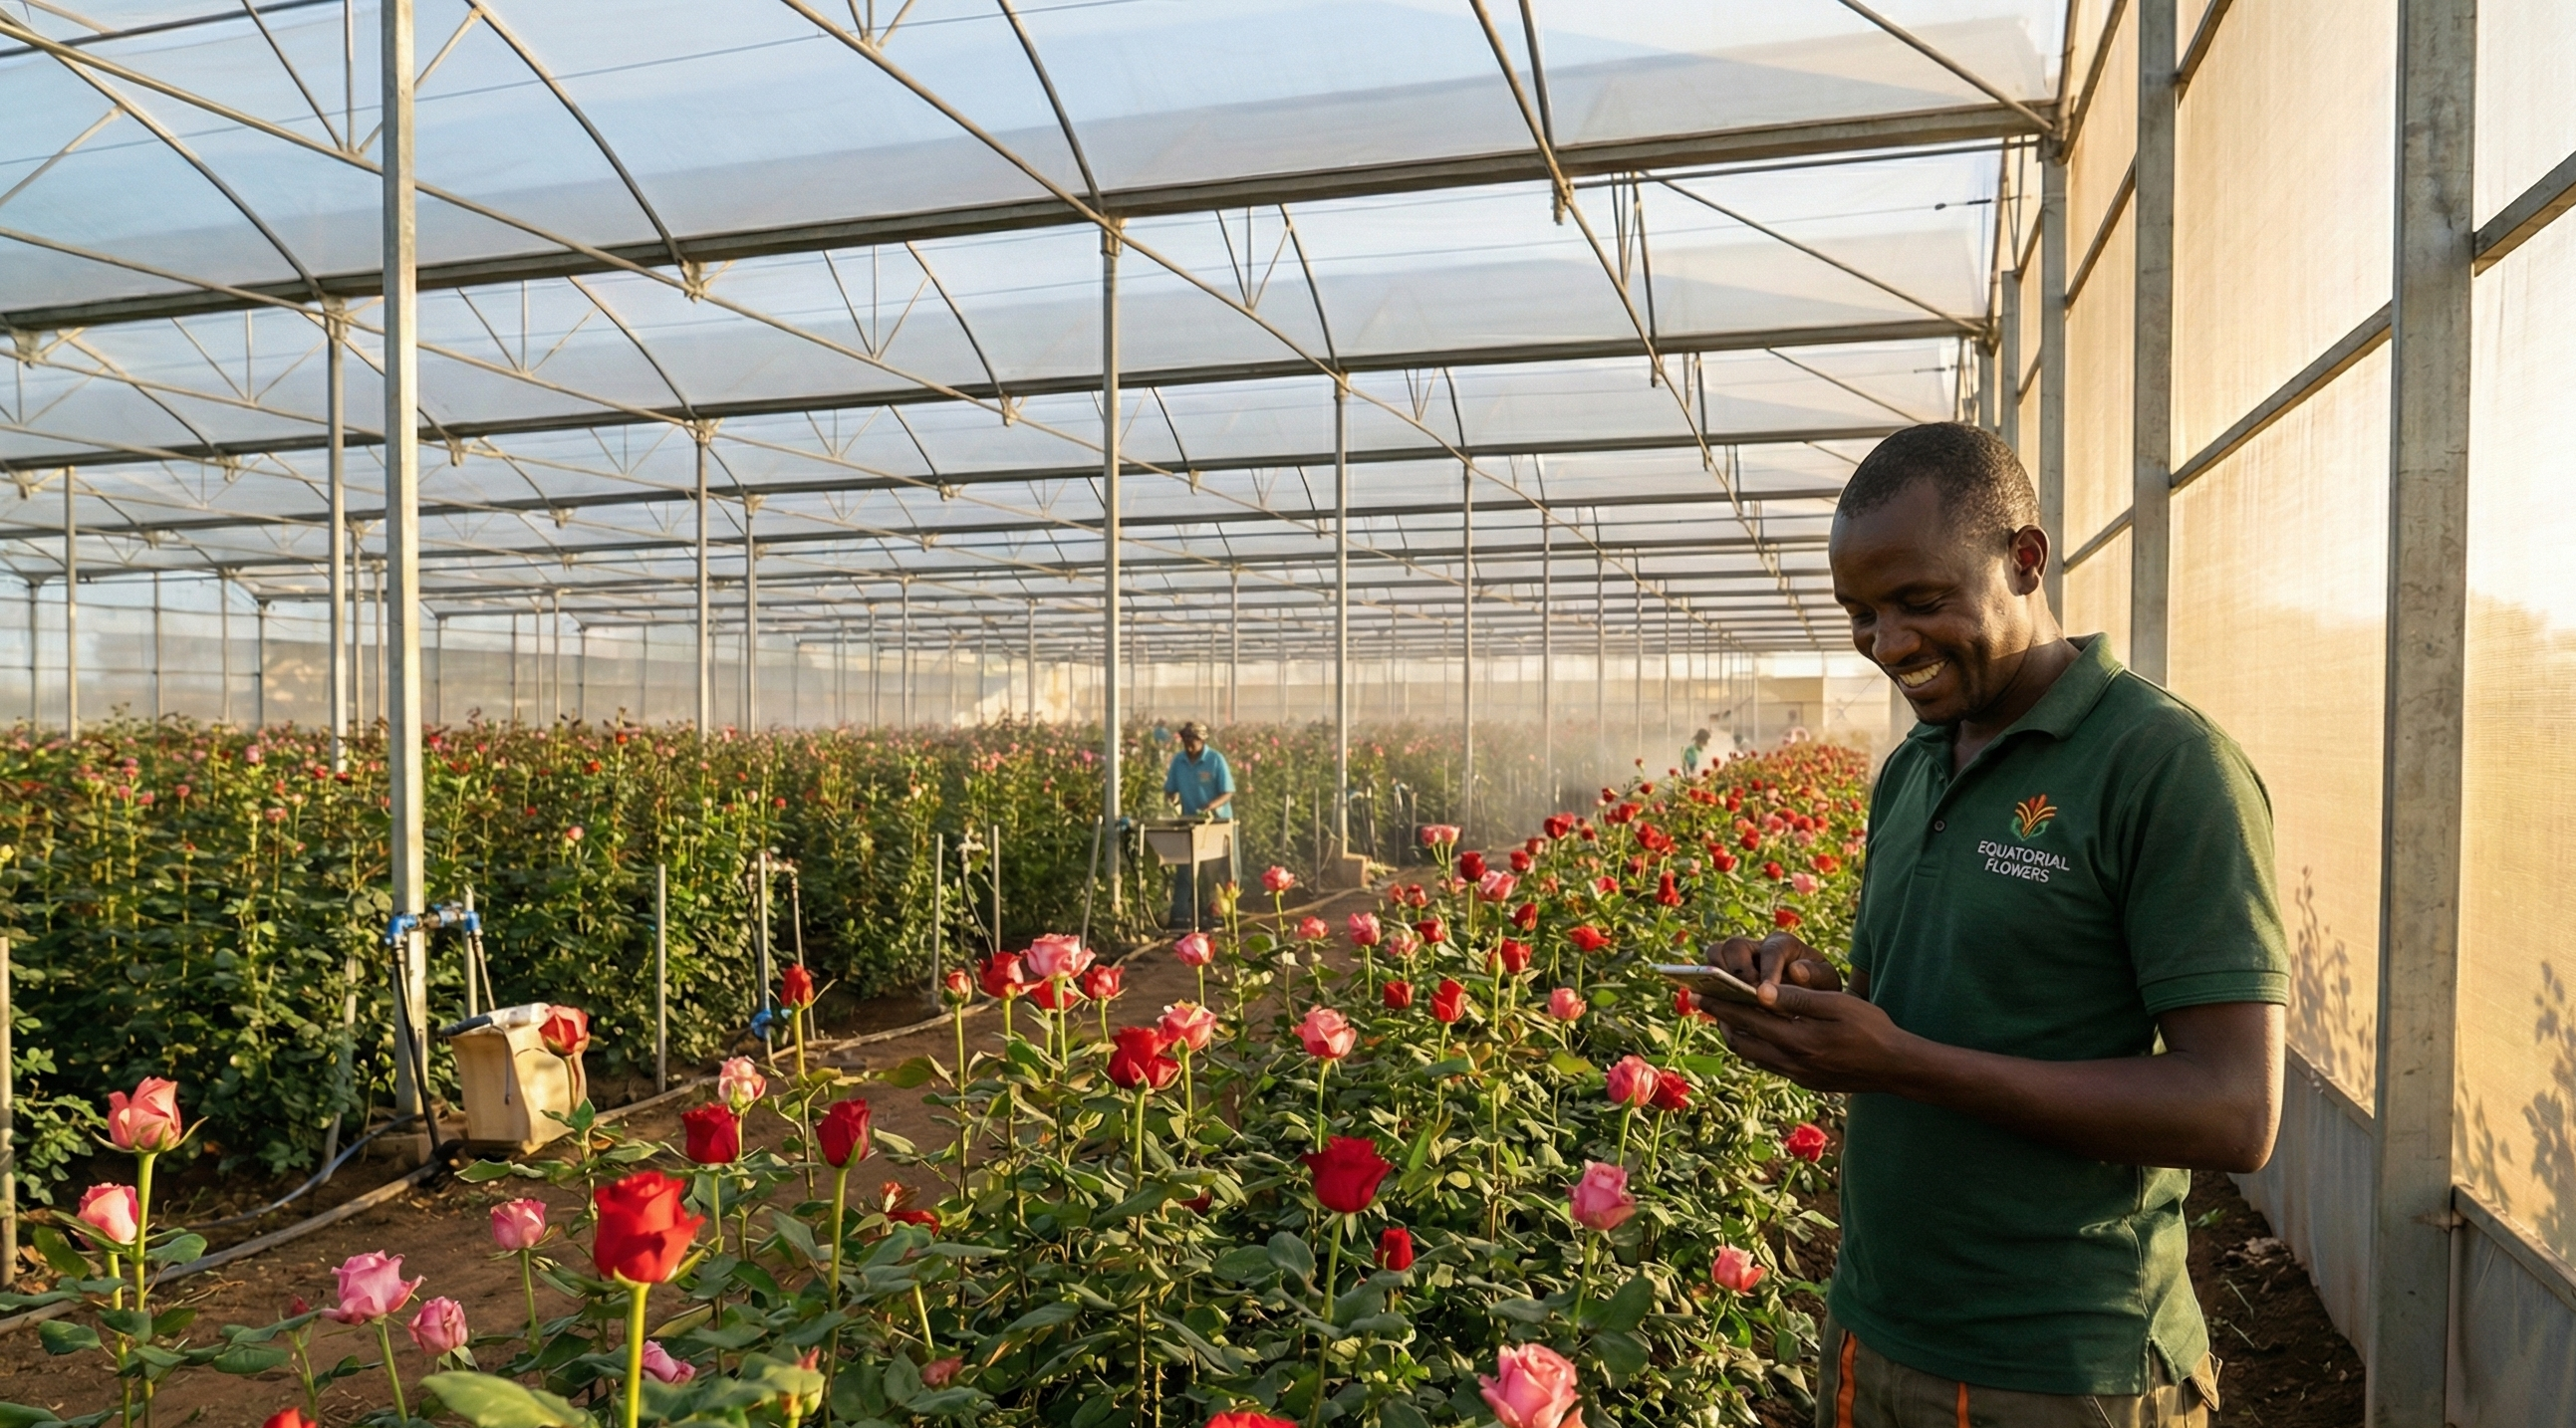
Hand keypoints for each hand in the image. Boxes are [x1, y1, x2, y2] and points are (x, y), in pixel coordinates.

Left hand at [1704, 982, 1912, 1094]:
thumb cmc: (1871, 1028)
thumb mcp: (1837, 1005)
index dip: (1720, 1004)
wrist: (1896, 1067)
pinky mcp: (1805, 1081)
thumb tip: (1759, 990)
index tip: (1698, 990)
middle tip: (1704, 1001)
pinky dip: (1755, 1047)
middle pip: (1741, 1041)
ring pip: (1752, 1055)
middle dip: (1720, 1020)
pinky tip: (1756, 1033)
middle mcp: (1792, 1062)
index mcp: (1798, 1040)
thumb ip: (1798, 998)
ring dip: (1736, 1035)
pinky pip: (1768, 1064)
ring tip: (1724, 1015)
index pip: (1747, 1019)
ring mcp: (1798, 1075)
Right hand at [1708, 931, 1842, 994]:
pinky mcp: (1725, 980)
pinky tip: (1724, 1016)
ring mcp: (1737, 963)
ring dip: (1717, 978)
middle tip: (1745, 996)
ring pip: (1714, 957)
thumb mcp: (1827, 982)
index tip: (1766, 992)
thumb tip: (1797, 971)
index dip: (1767, 970)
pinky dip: (1713, 995)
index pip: (1771, 951)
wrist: (1812, 1002)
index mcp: (1782, 944)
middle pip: (1732, 946)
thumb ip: (1816, 975)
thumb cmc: (1820, 988)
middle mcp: (1756, 948)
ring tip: (1728, 1003)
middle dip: (1736, 971)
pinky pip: (1709, 980)